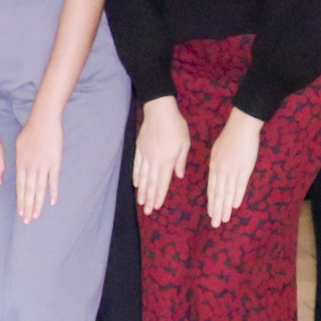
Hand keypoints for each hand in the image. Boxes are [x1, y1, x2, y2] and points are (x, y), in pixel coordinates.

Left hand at [14, 106, 63, 223]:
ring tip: (36, 216)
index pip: (20, 186)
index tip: (20, 212)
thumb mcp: (19, 145)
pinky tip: (52, 202)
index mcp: (21, 163)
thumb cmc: (30, 131)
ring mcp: (43, 165)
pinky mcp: (54, 162)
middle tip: (27, 220)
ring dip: (38, 203)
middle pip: (29, 191)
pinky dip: (52, 191)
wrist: (43, 120)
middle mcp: (30, 167)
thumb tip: (17, 171)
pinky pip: (53, 180)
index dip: (20, 200)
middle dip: (27, 207)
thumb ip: (19, 160)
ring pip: (39, 188)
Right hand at [133, 96, 190, 214]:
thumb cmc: (175, 125)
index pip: (163, 182)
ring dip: (142, 190)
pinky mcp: (139, 148)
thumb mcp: (184, 143)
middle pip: (151, 182)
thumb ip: (181, 161)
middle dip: (149, 198)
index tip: (157, 206)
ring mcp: (144, 154)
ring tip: (140, 202)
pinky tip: (136, 183)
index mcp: (166, 159)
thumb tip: (179, 176)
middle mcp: (154, 160)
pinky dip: (136, 176)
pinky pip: (137, 165)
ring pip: (142, 176)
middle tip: (147, 211)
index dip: (160, 195)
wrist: (159, 109)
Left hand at [206, 107, 262, 227]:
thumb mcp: (217, 151)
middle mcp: (221, 169)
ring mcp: (233, 169)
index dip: (211, 202)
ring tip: (224, 219)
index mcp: (214, 165)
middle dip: (216, 209)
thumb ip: (216, 165)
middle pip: (218, 193)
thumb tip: (215, 177)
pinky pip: (240, 185)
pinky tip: (235, 206)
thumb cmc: (230, 138)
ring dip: (225, 207)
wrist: (241, 127)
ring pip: (228, 192)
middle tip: (216, 224)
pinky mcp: (245, 168)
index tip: (211, 213)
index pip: (211, 188)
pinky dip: (237, 196)